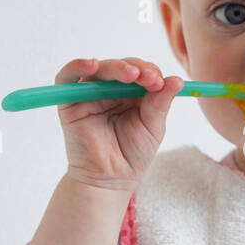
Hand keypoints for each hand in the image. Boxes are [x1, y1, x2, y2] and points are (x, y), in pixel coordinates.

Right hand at [54, 57, 183, 191]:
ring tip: (131, 74)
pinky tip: (91, 64)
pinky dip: (76, 66)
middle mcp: (110, 90)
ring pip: (99, 69)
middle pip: (121, 67)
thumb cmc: (132, 155)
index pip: (141, 72)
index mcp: (132, 94)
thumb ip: (160, 103)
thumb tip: (177, 80)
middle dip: (137, 69)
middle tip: (150, 77)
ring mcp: (89, 94)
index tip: (160, 81)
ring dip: (115, 67)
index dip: (151, 72)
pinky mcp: (69, 102)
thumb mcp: (153, 127)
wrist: (110, 180)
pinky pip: (67, 78)